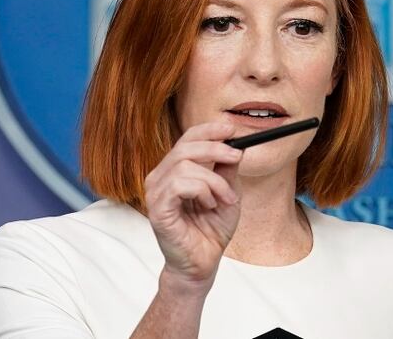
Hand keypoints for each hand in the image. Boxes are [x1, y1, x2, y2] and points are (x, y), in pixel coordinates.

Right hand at [143, 122, 241, 294]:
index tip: (232, 130)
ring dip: (213, 180)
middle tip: (237, 157)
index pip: (187, 139)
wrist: (203, 262)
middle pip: (185, 147)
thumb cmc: (211, 230)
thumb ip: (227, 170)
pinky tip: (209, 205)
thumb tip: (235, 146)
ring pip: (184, 165)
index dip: (209, 130)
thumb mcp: (228, 192)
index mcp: (175, 170)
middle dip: (216, 149)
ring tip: (224, 198)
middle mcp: (161, 177)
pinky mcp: (157, 208)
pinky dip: (202, 191)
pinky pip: (180, 184)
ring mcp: (155, 192)